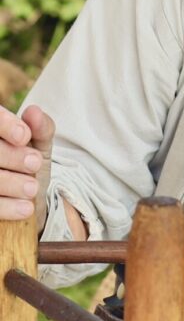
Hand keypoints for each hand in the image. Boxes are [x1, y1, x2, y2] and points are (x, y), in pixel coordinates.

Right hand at [0, 104, 54, 231]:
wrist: (28, 202)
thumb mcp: (40, 146)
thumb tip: (34, 112)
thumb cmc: (28, 166)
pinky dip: (6, 207)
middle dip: (10, 156)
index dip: (3, 125)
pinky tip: (26, 208)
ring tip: (33, 188)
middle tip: (35, 163)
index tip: (24, 135)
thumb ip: (41, 129)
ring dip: (9, 182)